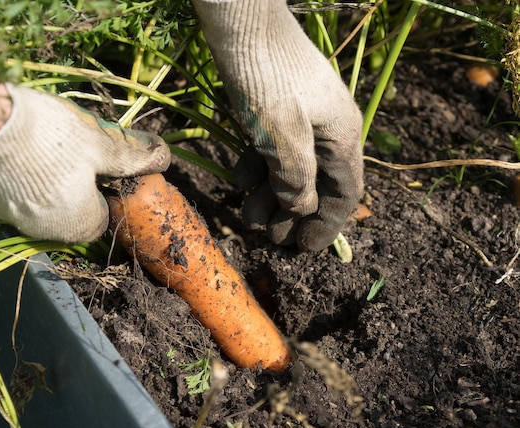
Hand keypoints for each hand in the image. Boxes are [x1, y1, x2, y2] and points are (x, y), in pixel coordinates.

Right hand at [0, 84, 169, 242]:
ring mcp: (12, 219)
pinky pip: (14, 196)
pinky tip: (19, 154)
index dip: (105, 194)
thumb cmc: (52, 137)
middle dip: (77, 189)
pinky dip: (21, 181)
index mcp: (79, 224)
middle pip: (72, 214)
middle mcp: (45, 231)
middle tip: (75, 154)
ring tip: (47, 150)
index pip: (102, 220)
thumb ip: (132, 157)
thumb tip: (164, 158)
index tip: (100, 168)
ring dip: (49, 185)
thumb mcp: (100, 145)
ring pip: (42, 206)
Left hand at [192, 0, 363, 250]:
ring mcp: (301, 117)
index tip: (304, 251)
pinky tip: (237, 178)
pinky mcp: (276, 107)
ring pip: (290, 168)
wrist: (241, 18)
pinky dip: (256, 167)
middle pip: (315, 184)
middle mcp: (327, 129)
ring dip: (269, 195)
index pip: (343, 193)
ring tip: (246, 214)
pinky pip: (272, 147)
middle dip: (291, 214)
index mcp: (341, 136)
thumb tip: (299, 208)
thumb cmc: (267, 78)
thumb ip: (295, 179)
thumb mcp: (284, 138)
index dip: (325, 226)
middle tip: (268, 237)